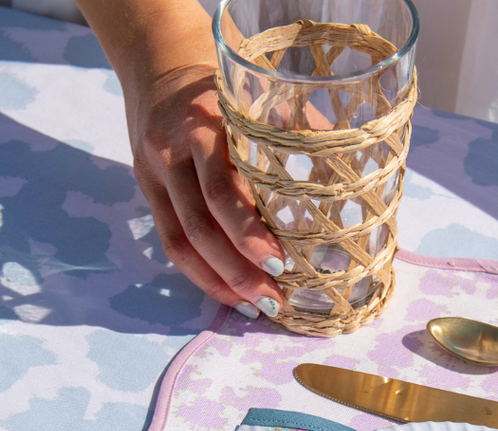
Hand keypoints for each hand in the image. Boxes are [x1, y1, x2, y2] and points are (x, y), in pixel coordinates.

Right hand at [124, 61, 285, 317]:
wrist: (158, 56)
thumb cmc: (227, 85)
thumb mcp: (263, 98)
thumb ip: (302, 137)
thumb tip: (350, 186)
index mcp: (208, 124)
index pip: (223, 191)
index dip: (250, 234)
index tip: (282, 265)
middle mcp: (175, 150)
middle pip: (201, 225)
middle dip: (239, 270)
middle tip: (274, 300)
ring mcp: (154, 172)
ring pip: (181, 242)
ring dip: (219, 282)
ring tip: (254, 307)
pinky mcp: (146, 188)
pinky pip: (170, 242)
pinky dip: (200, 274)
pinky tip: (228, 294)